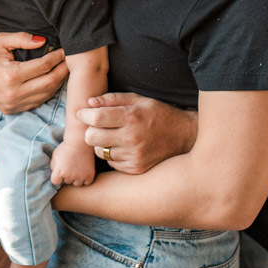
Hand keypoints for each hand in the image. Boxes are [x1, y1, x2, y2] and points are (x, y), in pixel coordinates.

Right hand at [0, 30, 67, 114]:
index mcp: (10, 76)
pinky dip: (47, 92)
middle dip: (62, 71)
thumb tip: (44, 41)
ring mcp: (12, 105)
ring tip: (65, 70)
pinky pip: (36, 102)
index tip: (64, 50)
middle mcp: (12, 94)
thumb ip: (22, 39)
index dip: (57, 57)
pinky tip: (53, 81)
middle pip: (48, 83)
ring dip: (58, 83)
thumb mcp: (1, 40)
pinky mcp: (11, 110)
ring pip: (45, 95)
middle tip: (71, 61)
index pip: (43, 66)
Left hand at [50, 143, 94, 186]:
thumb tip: (54, 172)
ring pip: (77, 183)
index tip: (60, 171)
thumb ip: (53, 165)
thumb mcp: (55, 154)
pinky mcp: (89, 175)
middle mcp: (69, 176)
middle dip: (67, 175)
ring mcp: (80, 176)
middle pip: (67, 182)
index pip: (55, 181)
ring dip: (77, 178)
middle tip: (70, 165)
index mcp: (59, 171)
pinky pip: (87, 183)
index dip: (57, 177)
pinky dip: (86, 178)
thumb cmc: (66, 147)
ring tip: (77, 168)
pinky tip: (84, 171)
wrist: (80, 142)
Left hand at [78, 93, 195, 173]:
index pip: (96, 118)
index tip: (83, 113)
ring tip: (113, 136)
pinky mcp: (136, 168)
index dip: (84, 115)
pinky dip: (112, 155)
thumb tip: (90, 103)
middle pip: (91, 137)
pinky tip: (123, 146)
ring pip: (99, 151)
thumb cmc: (158, 114)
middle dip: (90, 130)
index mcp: (131, 118)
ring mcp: (134, 156)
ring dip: (101, 143)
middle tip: (97, 126)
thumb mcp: (138, 100)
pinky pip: (111, 162)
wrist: (183, 136)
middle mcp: (131, 138)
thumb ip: (112, 99)